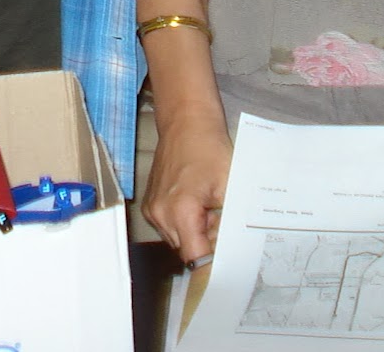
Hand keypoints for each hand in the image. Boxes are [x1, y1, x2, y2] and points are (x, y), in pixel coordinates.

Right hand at [140, 109, 231, 264]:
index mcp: (180, 211)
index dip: (213, 262)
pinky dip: (185, 221)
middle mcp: (160, 214)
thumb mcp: (229, 187)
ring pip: (179, 239)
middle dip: (207, 243)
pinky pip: (170, 227)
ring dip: (196, 232)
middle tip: (222, 220)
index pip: (195, 257)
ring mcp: (152, 210)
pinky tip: (196, 201)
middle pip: (187, 250)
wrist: (186, 122)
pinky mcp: (151, 205)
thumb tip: (232, 249)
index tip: (228, 262)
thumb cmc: (209, 148)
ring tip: (209, 206)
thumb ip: (229, 223)